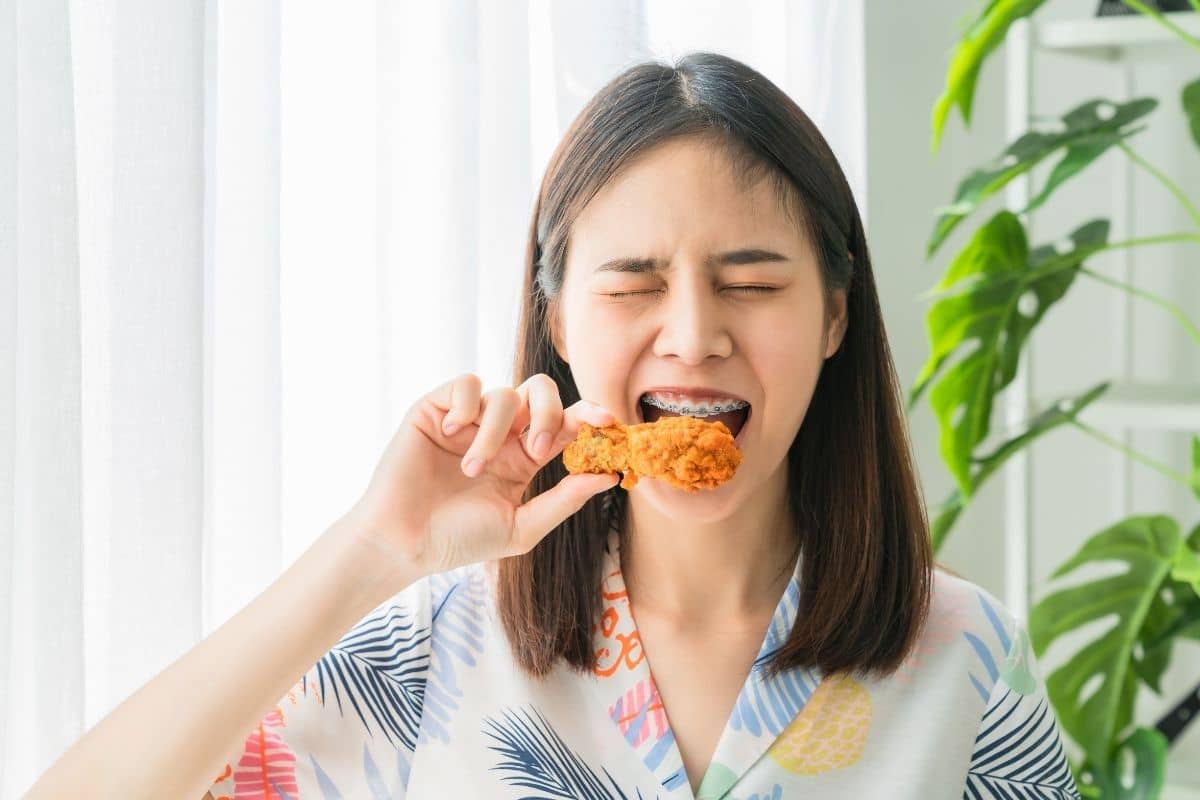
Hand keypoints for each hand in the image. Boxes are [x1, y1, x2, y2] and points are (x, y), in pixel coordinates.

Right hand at [342, 372, 619, 579]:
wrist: (404, 542)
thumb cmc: (459, 540)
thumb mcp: (521, 527)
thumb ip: (564, 500)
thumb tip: (609, 475)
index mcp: (524, 457)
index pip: (565, 424)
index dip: (589, 416)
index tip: (610, 421)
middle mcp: (501, 432)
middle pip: (541, 391)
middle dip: (548, 413)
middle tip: (536, 449)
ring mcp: (469, 419)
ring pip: (504, 395)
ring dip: (494, 432)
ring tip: (472, 469)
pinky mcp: (437, 408)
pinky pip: (467, 383)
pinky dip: (467, 406)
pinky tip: (451, 434)